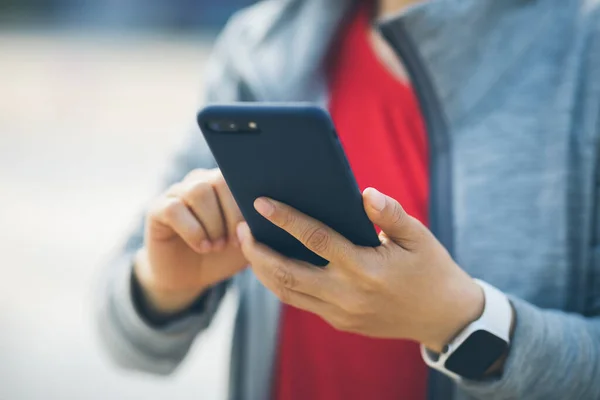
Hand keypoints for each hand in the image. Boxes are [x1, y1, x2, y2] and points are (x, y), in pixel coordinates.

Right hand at [135, 169, 246, 314]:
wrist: (190, 277)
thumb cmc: (223, 256)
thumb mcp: (247, 242)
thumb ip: (259, 226)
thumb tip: (273, 212)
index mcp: (224, 184)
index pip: (239, 176)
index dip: (247, 202)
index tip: (252, 228)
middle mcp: (200, 181)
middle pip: (218, 181)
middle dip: (231, 214)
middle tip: (233, 241)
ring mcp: (177, 193)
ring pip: (198, 192)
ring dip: (212, 223)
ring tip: (217, 246)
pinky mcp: (158, 209)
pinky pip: (174, 209)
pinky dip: (193, 230)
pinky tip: (202, 246)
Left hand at [236, 187, 483, 351]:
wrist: (444, 319)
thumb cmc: (431, 270)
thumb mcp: (419, 237)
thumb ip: (391, 214)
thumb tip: (365, 193)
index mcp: (367, 269)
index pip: (316, 239)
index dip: (286, 219)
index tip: (261, 203)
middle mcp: (348, 295)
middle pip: (287, 274)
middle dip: (257, 252)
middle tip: (241, 228)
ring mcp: (342, 313)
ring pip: (287, 293)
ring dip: (262, 270)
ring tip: (249, 246)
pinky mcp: (340, 322)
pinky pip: (301, 302)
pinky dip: (281, 283)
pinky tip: (273, 265)